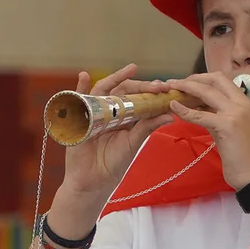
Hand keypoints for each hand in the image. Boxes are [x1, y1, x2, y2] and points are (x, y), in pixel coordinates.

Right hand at [60, 64, 173, 201]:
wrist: (94, 180)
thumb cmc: (114, 163)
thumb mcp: (133, 143)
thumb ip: (148, 127)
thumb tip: (170, 115)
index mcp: (125, 117)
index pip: (138, 98)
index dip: (150, 91)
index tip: (165, 88)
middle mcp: (110, 111)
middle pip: (124, 91)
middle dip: (140, 85)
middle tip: (156, 85)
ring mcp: (95, 112)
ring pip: (105, 90)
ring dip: (116, 78)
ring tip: (131, 69)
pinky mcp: (80, 117)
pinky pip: (78, 98)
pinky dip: (80, 86)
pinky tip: (85, 75)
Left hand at [165, 73, 249, 189]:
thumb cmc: (242, 157)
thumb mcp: (231, 129)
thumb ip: (218, 115)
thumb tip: (199, 107)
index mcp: (246, 103)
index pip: (223, 81)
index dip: (204, 78)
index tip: (188, 82)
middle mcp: (243, 104)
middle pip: (215, 80)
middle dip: (193, 78)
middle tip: (176, 83)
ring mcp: (236, 113)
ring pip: (206, 92)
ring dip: (186, 87)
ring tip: (170, 88)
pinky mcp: (226, 125)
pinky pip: (200, 114)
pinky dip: (184, 110)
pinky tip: (173, 107)